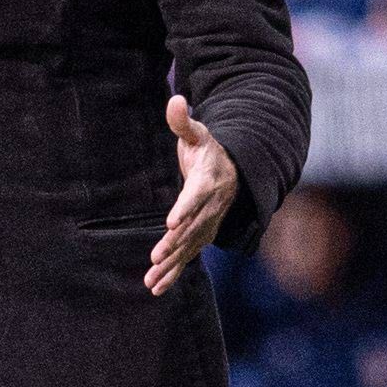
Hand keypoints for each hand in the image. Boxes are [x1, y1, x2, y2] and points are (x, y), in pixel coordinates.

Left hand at [149, 94, 235, 295]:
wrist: (235, 172)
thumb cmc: (209, 150)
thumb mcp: (198, 133)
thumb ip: (183, 121)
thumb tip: (175, 99)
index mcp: (208, 181)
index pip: (196, 196)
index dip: (185, 208)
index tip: (171, 222)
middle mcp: (210, 207)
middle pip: (192, 228)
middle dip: (175, 244)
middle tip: (157, 256)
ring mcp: (208, 225)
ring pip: (189, 247)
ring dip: (171, 265)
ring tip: (152, 280)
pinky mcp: (202, 237)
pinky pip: (188, 257)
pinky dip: (173, 273)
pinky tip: (156, 288)